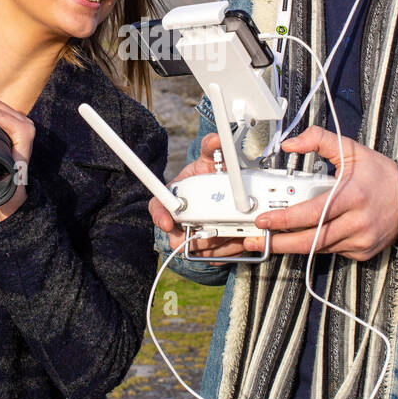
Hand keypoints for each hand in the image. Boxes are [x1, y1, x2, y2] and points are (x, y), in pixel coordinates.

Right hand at [147, 132, 249, 265]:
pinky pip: (215, 259)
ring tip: (236, 231)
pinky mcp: (208, 252)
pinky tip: (240, 238)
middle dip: (200, 236)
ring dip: (219, 244)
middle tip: (218, 230)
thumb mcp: (210, 160)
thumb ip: (211, 149)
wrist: (224, 194)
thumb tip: (215, 139)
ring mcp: (192, 237)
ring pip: (200, 250)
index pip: (157, 208)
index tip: (168, 224)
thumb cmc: (210, 176)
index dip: (160, 217)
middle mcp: (178, 221)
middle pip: (179, 238)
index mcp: (172, 199)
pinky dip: (230, 250)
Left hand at [241, 126, 397, 261]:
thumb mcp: (351, 149)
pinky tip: (301, 238)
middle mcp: (357, 222)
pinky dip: (315, 245)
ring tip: (270, 241)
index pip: (312, 213)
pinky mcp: (362, 252)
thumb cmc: (380, 175)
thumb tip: (290, 143)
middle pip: (311, 239)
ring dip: (293, 245)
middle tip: (255, 240)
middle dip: (279, 242)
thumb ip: (319, 140)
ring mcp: (361, 241)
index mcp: (352, 196)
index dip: (284, 219)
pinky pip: (331, 251)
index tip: (264, 220)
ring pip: (318, 248)